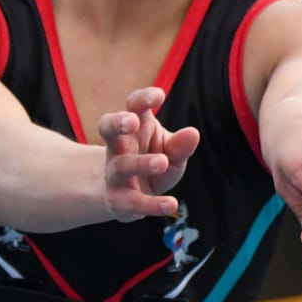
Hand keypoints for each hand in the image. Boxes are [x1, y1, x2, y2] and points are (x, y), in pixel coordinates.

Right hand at [98, 87, 200, 221]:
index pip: (133, 105)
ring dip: (140, 163)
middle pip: (108, 128)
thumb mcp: (172, 153)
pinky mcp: (119, 199)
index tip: (159, 96)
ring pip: (121, 165)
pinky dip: (152, 204)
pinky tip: (172, 205)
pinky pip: (133, 201)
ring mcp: (115, 172)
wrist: (128, 197)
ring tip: (162, 161)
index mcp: (135, 127)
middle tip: (132, 122)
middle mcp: (119, 146)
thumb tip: (193, 133)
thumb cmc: (154, 163)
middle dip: (117, 123)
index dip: (143, 99)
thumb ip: (180, 145)